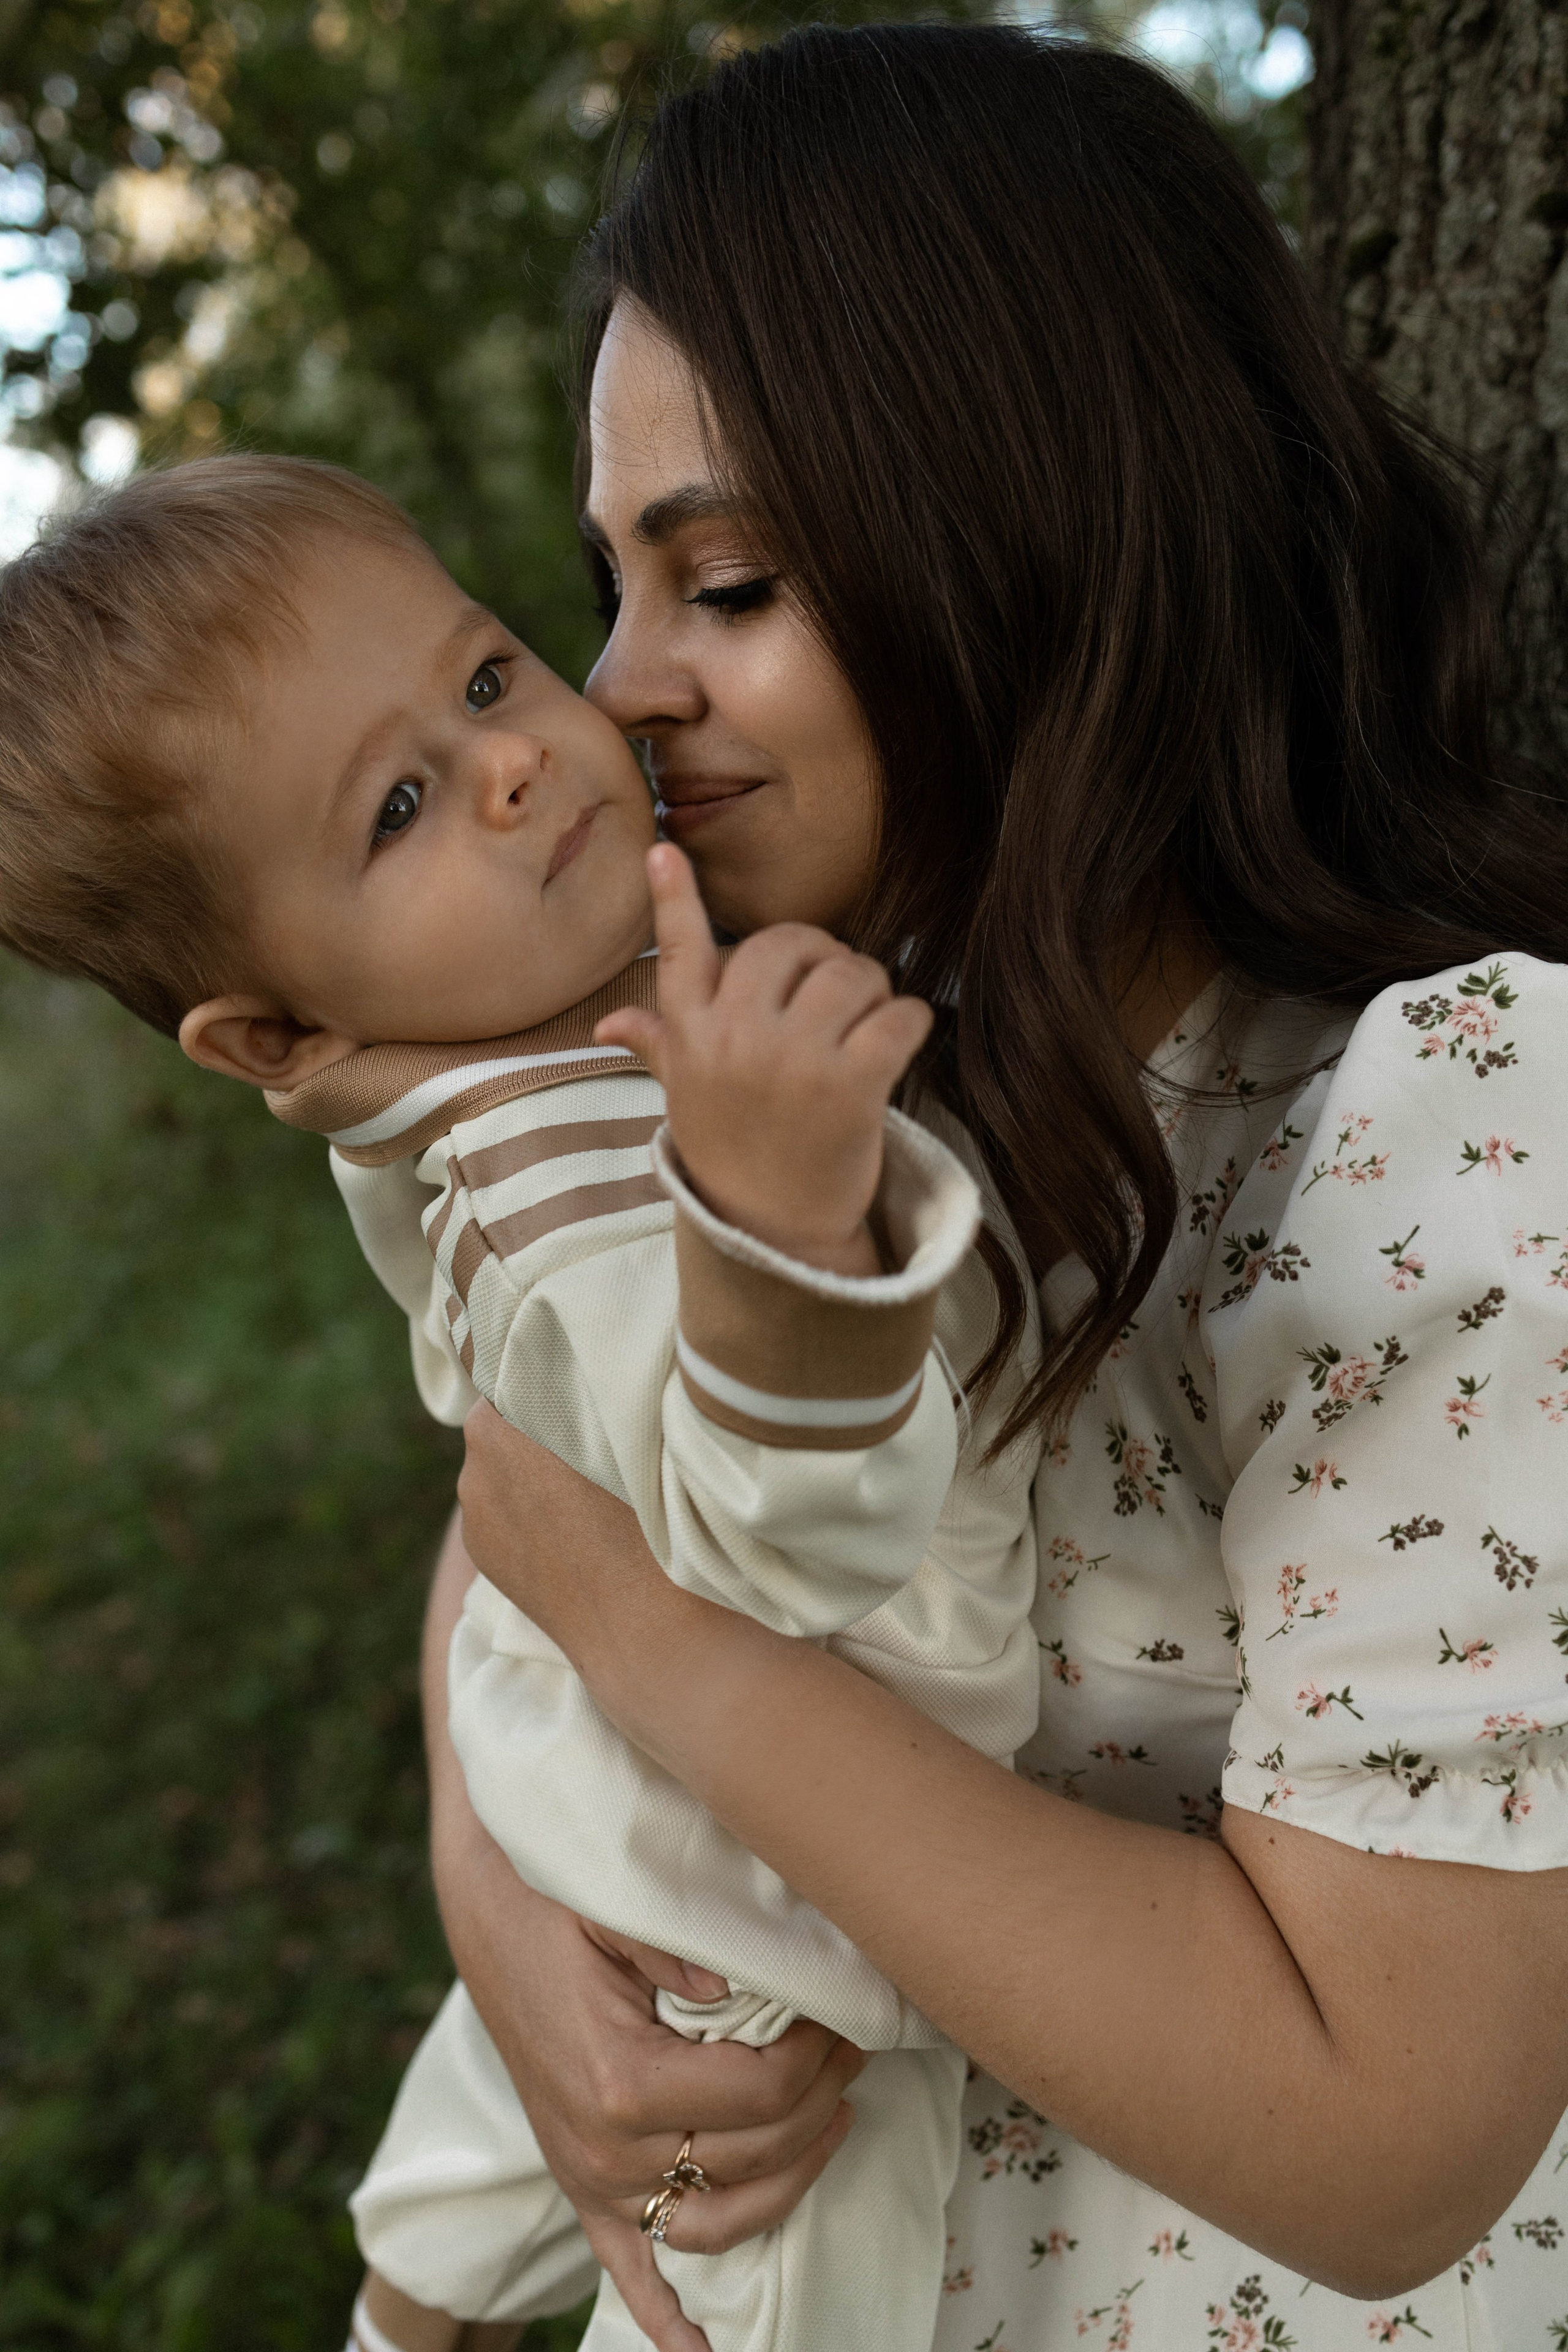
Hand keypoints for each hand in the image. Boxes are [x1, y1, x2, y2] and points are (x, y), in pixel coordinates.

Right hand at [433, 1821, 863, 2351]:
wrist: (492, 1919)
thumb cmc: (560, 1905)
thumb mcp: (617, 1909)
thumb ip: (677, 1951)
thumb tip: (738, 1989)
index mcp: (620, 2082)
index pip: (760, 2097)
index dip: (819, 2058)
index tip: (843, 2017)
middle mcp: (606, 2149)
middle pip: (753, 2155)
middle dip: (820, 2099)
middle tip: (852, 2047)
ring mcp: (592, 2178)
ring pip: (717, 2224)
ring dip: (788, 2183)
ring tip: (832, 2123)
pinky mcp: (582, 2187)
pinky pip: (629, 2272)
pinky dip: (666, 2321)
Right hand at [596, 843, 932, 1274]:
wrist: (775, 1232)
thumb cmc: (734, 1152)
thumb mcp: (686, 1095)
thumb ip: (658, 1043)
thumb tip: (608, 1021)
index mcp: (691, 1034)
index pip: (680, 950)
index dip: (672, 897)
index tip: (663, 848)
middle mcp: (735, 1038)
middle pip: (787, 943)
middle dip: (822, 957)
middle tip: (834, 994)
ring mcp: (793, 1060)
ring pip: (851, 972)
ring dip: (871, 989)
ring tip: (864, 1024)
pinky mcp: (851, 1085)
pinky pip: (899, 1015)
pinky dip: (911, 1021)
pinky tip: (899, 1043)